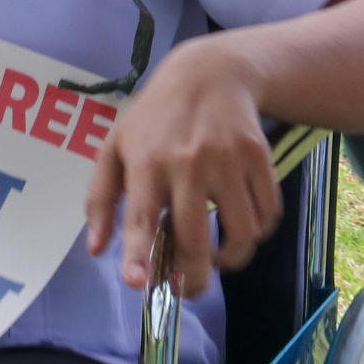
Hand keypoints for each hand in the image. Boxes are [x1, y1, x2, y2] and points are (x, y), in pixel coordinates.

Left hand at [85, 37, 279, 297]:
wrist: (210, 74)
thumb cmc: (154, 117)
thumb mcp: (115, 147)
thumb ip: (100, 198)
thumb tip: (96, 250)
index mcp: (145, 162)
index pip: (140, 216)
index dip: (138, 254)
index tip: (138, 284)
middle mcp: (187, 163)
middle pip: (195, 240)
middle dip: (194, 280)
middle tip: (190, 289)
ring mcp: (228, 161)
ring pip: (241, 234)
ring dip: (232, 258)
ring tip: (219, 256)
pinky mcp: (259, 158)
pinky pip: (267, 214)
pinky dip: (258, 232)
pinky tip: (241, 225)